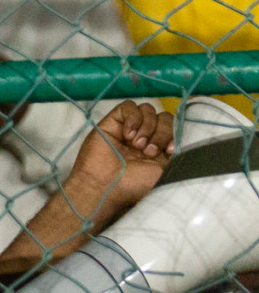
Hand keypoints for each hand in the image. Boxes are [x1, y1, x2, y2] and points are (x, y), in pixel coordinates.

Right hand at [64, 100, 174, 214]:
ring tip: (136, 144)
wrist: (105, 186)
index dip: (174, 134)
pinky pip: (129, 106)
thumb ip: (178, 156)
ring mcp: (129, 128)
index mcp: (160, 149)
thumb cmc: (134, 185)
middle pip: (164, 116)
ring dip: (147, 126)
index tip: (170, 150)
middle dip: (161, 132)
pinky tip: (127, 134)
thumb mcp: (166, 173)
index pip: (175, 127)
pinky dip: (133, 118)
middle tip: (148, 152)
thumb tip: (188, 141)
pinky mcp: (113, 121)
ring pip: (148, 109)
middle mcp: (146, 136)